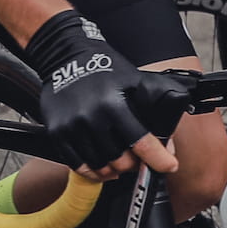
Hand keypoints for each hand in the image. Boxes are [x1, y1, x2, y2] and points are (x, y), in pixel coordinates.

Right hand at [20, 10, 183, 178]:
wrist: (65, 56)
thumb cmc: (104, 67)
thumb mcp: (134, 80)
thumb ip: (154, 110)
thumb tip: (167, 145)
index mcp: (113, 104)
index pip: (141, 141)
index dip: (158, 159)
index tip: (169, 166)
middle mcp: (91, 117)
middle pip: (120, 160)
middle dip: (133, 164)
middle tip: (136, 158)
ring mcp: (72, 127)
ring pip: (99, 166)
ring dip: (113, 170)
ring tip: (119, 162)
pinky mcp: (57, 132)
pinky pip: (77, 164)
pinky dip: (92, 171)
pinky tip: (101, 165)